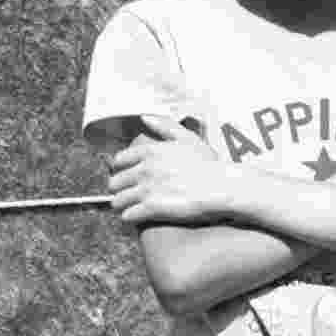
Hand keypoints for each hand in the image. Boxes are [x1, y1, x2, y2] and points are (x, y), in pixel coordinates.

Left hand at [109, 115, 231, 223]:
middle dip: (120, 189)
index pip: (119, 160)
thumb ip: (164, 126)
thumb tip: (144, 117)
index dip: (122, 169)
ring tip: (132, 208)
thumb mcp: (187, 138)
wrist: (220, 187)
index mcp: (150, 151)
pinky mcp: (151, 209)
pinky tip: (139, 217)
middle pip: (115, 182)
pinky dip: (131, 218)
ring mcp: (146, 189)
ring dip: (123, 205)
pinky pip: (128, 216)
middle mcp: (144, 169)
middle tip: (130, 194)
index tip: (129, 176)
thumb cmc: (207, 164)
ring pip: (118, 201)